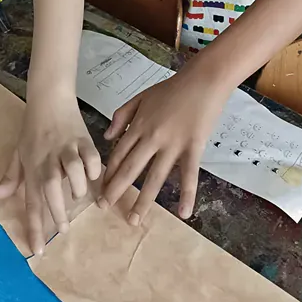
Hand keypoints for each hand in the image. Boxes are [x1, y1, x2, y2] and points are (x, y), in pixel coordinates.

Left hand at [0, 95, 100, 255]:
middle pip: (51, 188)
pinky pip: (92, 158)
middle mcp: (48, 159)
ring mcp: (67, 148)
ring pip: (74, 171)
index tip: (37, 251)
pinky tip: (94, 176)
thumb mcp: (17, 152)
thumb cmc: (33, 128)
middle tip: (63, 229)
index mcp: (31, 166)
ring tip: (77, 196)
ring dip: (77, 188)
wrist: (50, 97)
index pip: (31, 202)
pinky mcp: (84, 139)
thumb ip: (9, 177)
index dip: (33, 228)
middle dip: (57, 211)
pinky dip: (94, 170)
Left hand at [98, 65, 227, 225]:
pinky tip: (183, 214)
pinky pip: (189, 175)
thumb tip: (107, 138)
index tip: (99, 189)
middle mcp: (152, 137)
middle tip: (103, 208)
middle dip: (115, 190)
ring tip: (133, 220)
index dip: (108, 173)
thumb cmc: (172, 88)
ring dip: (143, 200)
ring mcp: (173, 144)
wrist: (201, 80)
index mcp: (139, 125)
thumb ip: (122, 115)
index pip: (119, 154)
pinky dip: (187, 195)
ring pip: (155, 177)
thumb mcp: (141, 97)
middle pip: (130, 168)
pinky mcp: (193, 147)